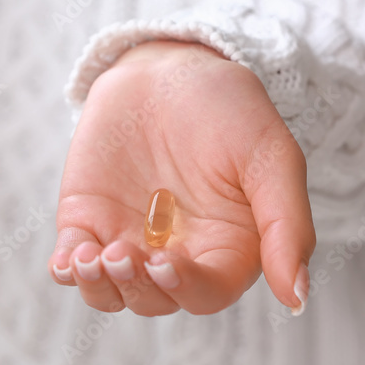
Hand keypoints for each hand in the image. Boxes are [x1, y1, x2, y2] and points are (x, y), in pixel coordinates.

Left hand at [49, 41, 314, 315]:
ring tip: (92, 258)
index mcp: (226, 249)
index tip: (167, 264)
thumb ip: (287, 226)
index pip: (206, 292)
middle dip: (137, 286)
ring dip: (99, 286)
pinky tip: (67, 261)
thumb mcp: (270, 157)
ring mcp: (127, 238)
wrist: (170, 66)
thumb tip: (297, 298)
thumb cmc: (229, 110)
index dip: (185, 287)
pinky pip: (73, 261)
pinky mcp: (88, 219)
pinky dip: (67, 270)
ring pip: (110, 291)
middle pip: (154, 298)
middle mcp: (176, 253)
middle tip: (124, 255)